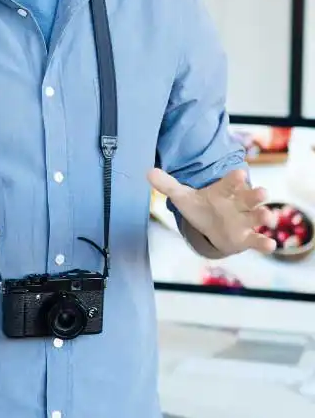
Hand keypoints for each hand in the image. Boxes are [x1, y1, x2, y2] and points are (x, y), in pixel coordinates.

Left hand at [147, 166, 275, 255]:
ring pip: (257, 217)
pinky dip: (264, 243)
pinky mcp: (247, 238)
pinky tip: (270, 245)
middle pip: (249, 198)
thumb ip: (168, 185)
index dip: (234, 179)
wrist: (212, 228)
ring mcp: (244, 221)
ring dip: (264, 216)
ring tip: (268, 218)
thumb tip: (148, 171)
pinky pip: (257, 240)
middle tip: (262, 192)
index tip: (239, 174)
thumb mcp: (183, 197)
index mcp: (223, 191)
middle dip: (256, 195)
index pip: (229, 183)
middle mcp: (238, 204)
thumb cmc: (201, 208)